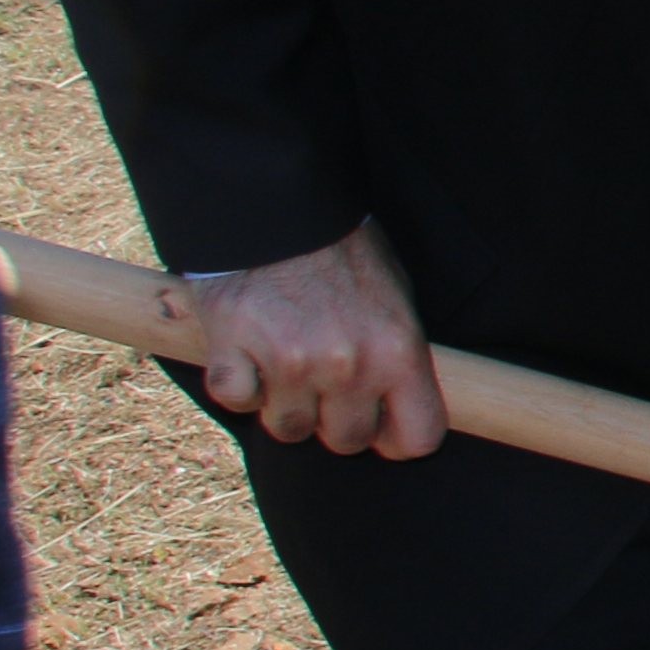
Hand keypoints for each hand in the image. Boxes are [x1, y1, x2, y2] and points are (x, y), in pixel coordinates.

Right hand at [184, 220, 445, 457]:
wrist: (280, 208)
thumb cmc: (344, 251)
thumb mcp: (396, 297)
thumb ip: (399, 356)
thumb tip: (400, 407)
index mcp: (398, 351)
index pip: (417, 438)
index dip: (400, 438)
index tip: (387, 427)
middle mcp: (347, 366)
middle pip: (347, 441)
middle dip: (338, 423)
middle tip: (328, 389)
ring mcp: (288, 363)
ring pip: (288, 429)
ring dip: (287, 406)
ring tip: (287, 364)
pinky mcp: (233, 353)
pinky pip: (236, 402)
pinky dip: (240, 386)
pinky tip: (248, 356)